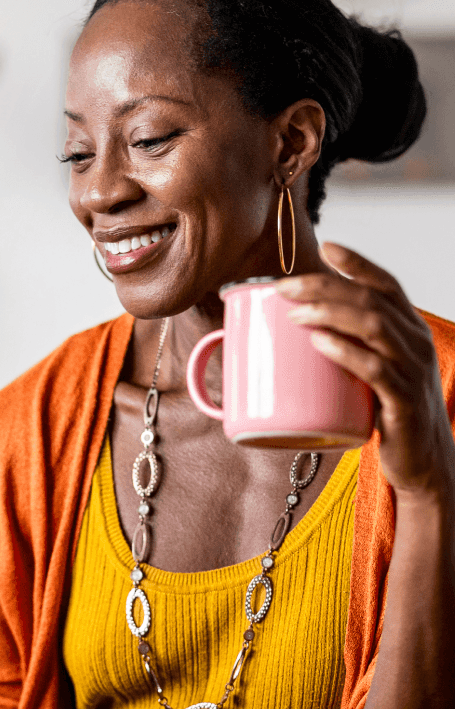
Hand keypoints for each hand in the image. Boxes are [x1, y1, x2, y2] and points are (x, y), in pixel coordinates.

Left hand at [275, 242, 454, 497]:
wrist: (423, 462)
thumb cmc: (390, 413)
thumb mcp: (375, 372)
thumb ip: (350, 349)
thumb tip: (297, 334)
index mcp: (409, 331)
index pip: (386, 285)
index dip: (357, 263)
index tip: (325, 247)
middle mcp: (415, 343)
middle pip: (370, 300)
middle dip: (325, 287)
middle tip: (285, 288)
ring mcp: (412, 370)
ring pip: (372, 326)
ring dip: (329, 313)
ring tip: (294, 313)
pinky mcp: (402, 401)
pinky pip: (375, 368)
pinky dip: (345, 351)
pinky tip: (320, 342)